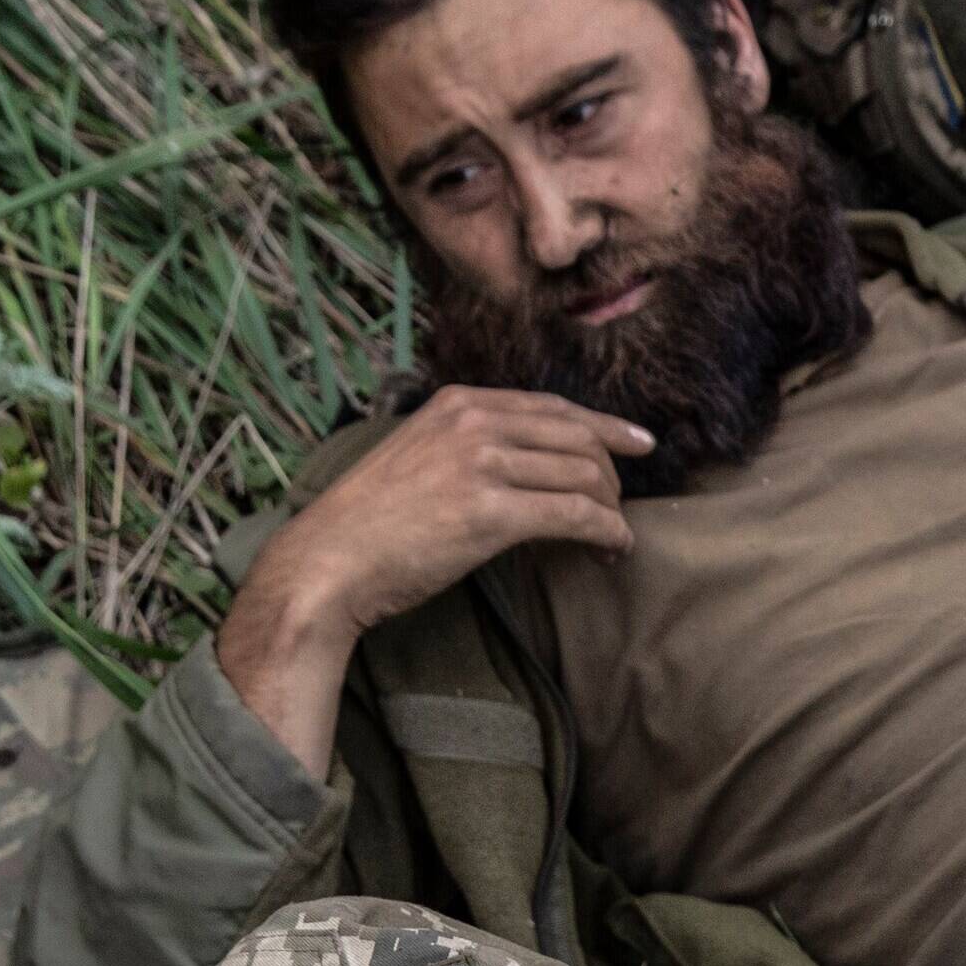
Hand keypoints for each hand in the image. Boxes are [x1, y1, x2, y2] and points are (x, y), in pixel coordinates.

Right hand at [219, 386, 647, 768]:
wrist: (329, 562)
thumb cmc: (368, 525)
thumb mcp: (416, 457)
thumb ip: (464, 447)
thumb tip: (521, 465)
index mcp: (458, 403)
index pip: (551, 407)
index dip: (603, 426)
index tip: (636, 443)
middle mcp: (474, 422)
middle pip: (578, 438)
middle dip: (612, 475)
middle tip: (620, 510)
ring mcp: (483, 463)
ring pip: (585, 475)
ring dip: (611, 510)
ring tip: (613, 539)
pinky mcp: (492, 512)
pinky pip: (576, 515)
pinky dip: (607, 532)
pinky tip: (612, 549)